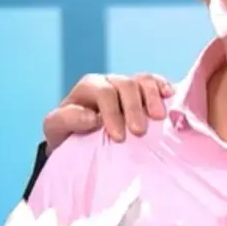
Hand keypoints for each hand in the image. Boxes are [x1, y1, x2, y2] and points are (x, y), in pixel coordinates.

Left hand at [42, 74, 172, 149]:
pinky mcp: (145, 94)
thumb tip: (92, 117)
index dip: (112, 112)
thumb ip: (66, 120)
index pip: (103, 92)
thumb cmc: (68, 137)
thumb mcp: (56, 130)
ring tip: (158, 117)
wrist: (79, 144)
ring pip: (143, 80)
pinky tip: (170, 96)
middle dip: (133, 107)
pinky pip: (156, 83)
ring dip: (152, 97)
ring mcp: (129, 87)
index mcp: (88, 88)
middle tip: (139, 132)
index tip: (119, 137)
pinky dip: (164, 87)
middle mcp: (110, 83)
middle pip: (125, 84)